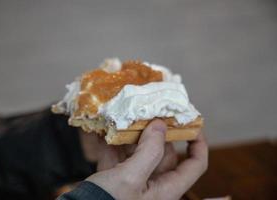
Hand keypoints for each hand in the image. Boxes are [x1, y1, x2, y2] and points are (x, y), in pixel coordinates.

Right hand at [86, 119, 207, 199]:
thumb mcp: (130, 178)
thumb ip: (149, 151)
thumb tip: (161, 126)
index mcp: (165, 189)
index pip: (194, 165)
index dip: (198, 145)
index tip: (194, 124)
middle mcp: (152, 185)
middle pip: (163, 153)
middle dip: (156, 133)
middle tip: (148, 112)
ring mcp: (132, 181)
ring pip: (139, 152)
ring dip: (131, 135)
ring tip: (123, 117)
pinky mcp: (114, 178)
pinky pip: (117, 156)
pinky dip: (111, 143)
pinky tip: (102, 130)